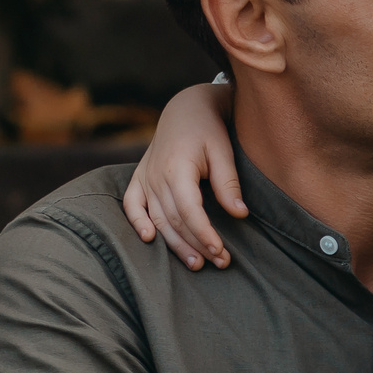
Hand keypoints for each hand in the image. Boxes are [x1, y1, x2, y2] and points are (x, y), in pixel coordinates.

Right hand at [121, 82, 243, 269]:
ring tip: (196, 264)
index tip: (220, 251)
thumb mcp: (223, 151)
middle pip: (175, 220)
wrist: (185, 109)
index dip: (204, 234)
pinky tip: (148, 239)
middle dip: (197, 245)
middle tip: (219, 263)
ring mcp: (145, 178)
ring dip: (175, 244)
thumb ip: (228, 183)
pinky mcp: (139, 179)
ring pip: (157, 219)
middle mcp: (156, 176)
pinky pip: (131, 205)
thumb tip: (240, 214)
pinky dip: (137, 222)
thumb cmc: (208, 130)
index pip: (189, 211)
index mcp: (178, 168)